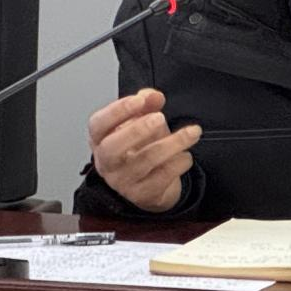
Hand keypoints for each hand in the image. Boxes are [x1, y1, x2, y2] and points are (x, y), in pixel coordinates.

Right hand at [88, 88, 201, 212]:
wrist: (151, 185)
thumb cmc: (142, 148)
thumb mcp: (142, 121)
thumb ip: (147, 104)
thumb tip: (154, 96)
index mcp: (100, 140)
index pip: (98, 125)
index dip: (117, 111)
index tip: (139, 100)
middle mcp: (107, 163)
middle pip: (112, 148)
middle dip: (137, 130)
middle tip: (160, 117)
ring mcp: (123, 182)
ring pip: (144, 162)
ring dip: (172, 143)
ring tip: (192, 132)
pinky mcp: (142, 195)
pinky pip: (162, 177)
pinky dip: (178, 163)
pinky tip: (186, 155)